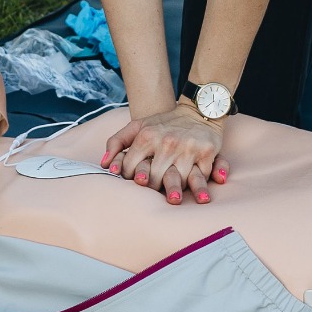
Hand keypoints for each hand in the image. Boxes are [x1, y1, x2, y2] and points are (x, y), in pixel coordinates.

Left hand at [101, 103, 230, 205]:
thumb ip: (116, 142)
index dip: (131, 178)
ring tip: (174, 201)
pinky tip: (198, 193)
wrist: (199, 110)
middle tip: (153, 193)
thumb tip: (104, 166)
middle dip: (152, 188)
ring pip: (178, 179)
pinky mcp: (206, 152)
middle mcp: (166, 143)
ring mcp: (187, 148)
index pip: (131, 168)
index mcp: (146, 136)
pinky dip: (199, 184)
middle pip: (154, 178)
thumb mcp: (138, 126)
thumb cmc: (164, 123)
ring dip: (176, 191)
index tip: (136, 182)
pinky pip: (201, 174)